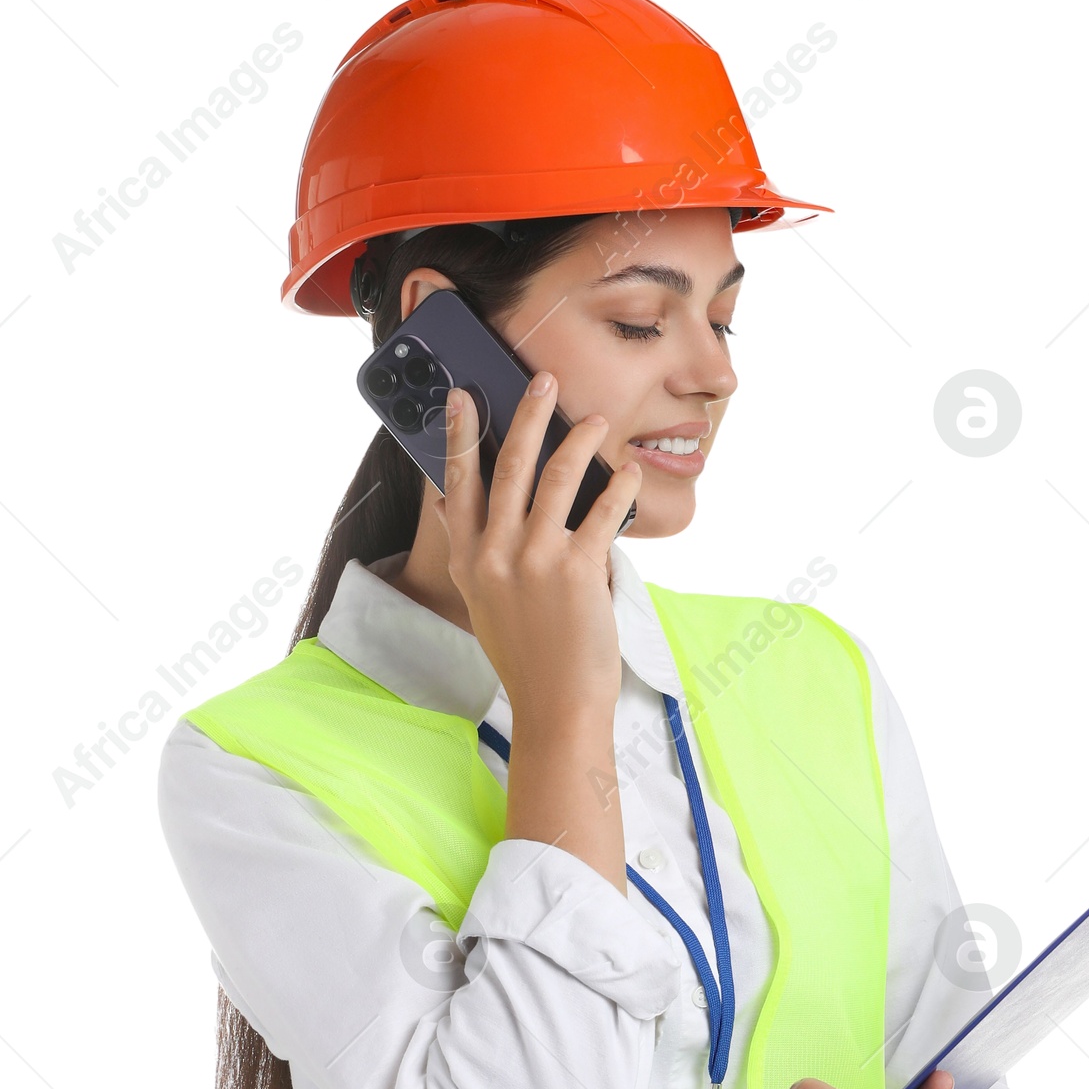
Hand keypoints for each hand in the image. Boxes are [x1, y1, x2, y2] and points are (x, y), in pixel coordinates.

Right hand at [435, 371, 641, 728]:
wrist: (557, 706)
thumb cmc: (527, 655)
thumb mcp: (483, 602)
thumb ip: (475, 552)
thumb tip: (459, 503)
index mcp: (470, 561)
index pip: (459, 482)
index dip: (462, 435)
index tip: (464, 396)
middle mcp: (496, 555)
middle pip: (508, 466)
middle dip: (528, 415)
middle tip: (544, 382)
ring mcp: (535, 561)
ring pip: (556, 477)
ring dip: (580, 440)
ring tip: (597, 422)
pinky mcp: (578, 571)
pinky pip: (602, 511)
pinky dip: (619, 486)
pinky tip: (630, 472)